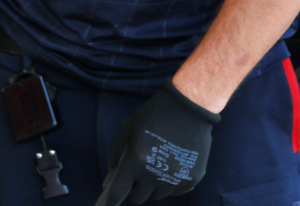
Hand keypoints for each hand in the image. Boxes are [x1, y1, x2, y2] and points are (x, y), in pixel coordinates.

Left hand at [95, 81, 220, 205]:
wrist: (192, 103)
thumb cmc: (156, 113)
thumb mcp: (129, 128)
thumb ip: (116, 156)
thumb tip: (108, 182)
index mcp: (137, 160)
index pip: (117, 193)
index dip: (108, 202)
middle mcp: (155, 173)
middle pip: (138, 197)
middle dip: (136, 185)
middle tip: (142, 166)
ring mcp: (175, 178)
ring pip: (157, 194)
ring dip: (155, 183)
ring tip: (161, 158)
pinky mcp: (192, 178)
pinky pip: (175, 190)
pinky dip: (172, 181)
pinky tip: (175, 160)